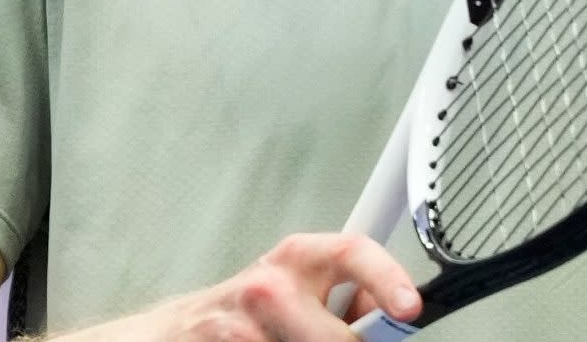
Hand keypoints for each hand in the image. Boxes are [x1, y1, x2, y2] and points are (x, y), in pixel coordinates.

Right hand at [126, 234, 419, 340]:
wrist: (176, 333)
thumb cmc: (246, 310)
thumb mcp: (298, 288)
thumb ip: (346, 298)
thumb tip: (391, 316)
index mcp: (298, 258)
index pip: (351, 252)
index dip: (387, 278)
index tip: (410, 308)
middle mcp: (269, 286)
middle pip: (335, 338)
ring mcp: (242, 325)